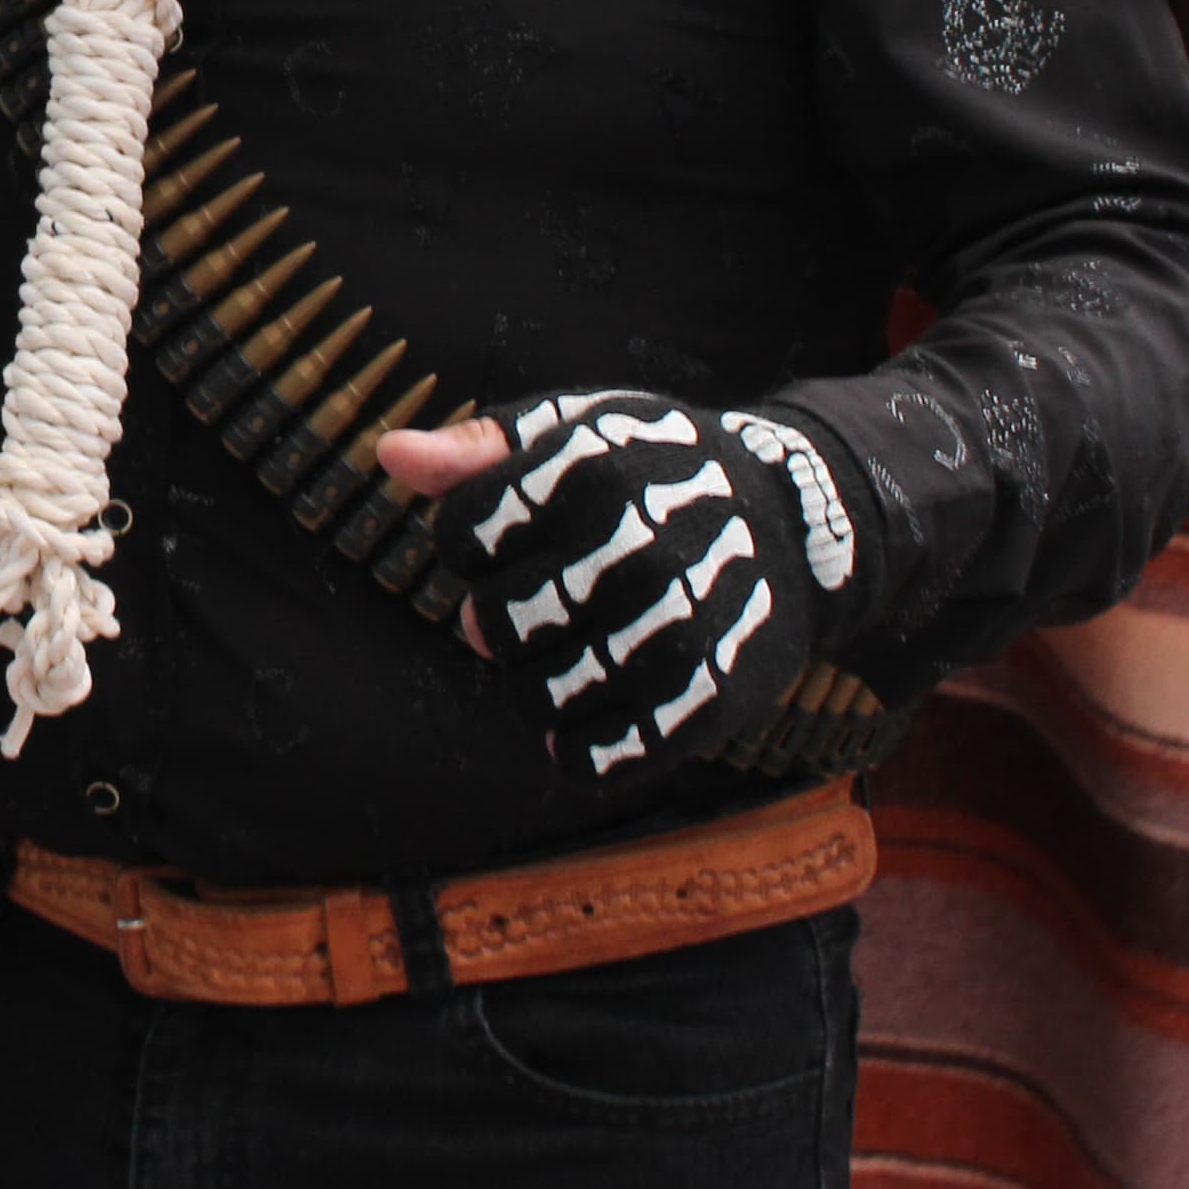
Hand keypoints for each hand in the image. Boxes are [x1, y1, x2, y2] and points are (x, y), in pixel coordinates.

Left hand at [377, 392, 852, 795]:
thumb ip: (481, 451)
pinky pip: (596, 759)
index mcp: (593, 473)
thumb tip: (392, 455)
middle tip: (533, 604)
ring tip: (566, 651)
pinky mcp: (705, 705)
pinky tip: (590, 707)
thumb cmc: (658, 473)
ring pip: (536, 698)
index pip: (462, 535)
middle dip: (495, 618)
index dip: (467, 541)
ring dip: (533, 682)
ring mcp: (676, 633)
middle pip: (491, 625)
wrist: (796, 525)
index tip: (504, 538)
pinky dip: (577, 745)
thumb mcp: (576, 429)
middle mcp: (637, 552)